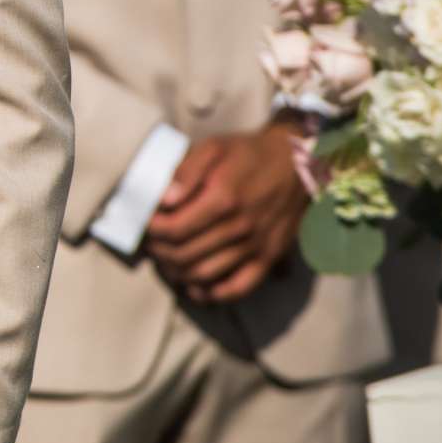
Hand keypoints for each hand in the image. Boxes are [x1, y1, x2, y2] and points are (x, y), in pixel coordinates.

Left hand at [142, 121, 307, 304]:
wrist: (299, 164)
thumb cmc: (250, 154)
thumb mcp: (214, 148)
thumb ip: (186, 171)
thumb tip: (164, 199)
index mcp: (223, 198)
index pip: (174, 228)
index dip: (151, 230)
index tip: (143, 223)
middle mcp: (239, 227)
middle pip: (184, 254)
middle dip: (158, 251)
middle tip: (150, 242)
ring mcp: (255, 246)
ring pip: (204, 274)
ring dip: (177, 272)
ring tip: (164, 261)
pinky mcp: (269, 258)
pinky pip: (238, 288)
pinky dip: (213, 294)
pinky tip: (195, 288)